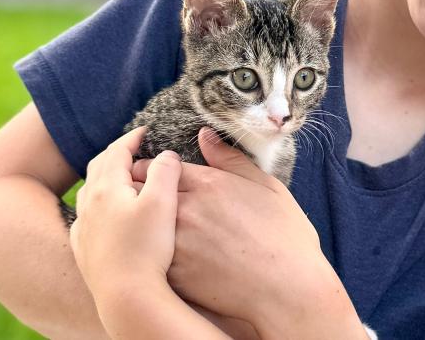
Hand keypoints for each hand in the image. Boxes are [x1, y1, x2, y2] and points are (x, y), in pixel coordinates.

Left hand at [70, 126, 182, 302]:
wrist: (125, 296)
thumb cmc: (147, 249)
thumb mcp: (163, 203)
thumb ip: (165, 172)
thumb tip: (166, 154)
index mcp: (107, 188)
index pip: (117, 151)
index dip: (132, 138)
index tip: (145, 131)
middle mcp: (89, 205)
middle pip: (99, 167)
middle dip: (115, 152)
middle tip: (132, 147)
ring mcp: (83, 228)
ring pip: (89, 191)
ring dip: (103, 176)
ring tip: (117, 175)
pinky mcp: (83, 250)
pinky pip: (85, 218)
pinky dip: (95, 205)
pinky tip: (101, 213)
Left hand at [132, 128, 363, 338]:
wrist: (286, 288)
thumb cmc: (284, 236)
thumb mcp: (266, 187)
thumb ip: (230, 160)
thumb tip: (204, 136)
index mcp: (207, 183)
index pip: (158, 167)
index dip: (151, 170)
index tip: (153, 176)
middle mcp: (185, 209)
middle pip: (140, 193)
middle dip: (138, 193)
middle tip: (146, 200)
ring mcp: (176, 243)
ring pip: (140, 225)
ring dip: (140, 223)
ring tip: (151, 229)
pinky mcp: (174, 273)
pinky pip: (148, 256)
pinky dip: (150, 253)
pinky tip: (162, 257)